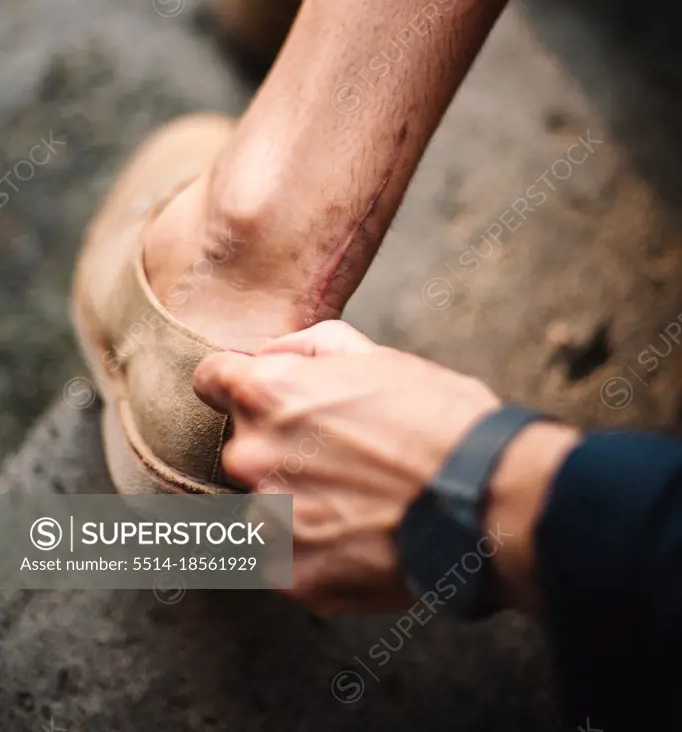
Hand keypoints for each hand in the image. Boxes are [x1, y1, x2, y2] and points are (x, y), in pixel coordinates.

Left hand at [194, 320, 500, 613]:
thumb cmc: (438, 417)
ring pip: (263, 508)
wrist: (488, 496)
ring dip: (295, 505)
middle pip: (242, 448)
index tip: (257, 398)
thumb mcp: (377, 355)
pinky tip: (361, 538)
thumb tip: (266, 354)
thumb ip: (306, 347)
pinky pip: (285, 561)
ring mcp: (270, 523)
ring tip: (357, 503)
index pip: (210, 380)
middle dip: (280, 449)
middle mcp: (253, 457)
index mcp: (268, 394)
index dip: (234, 385)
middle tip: (340, 457)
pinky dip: (315, 553)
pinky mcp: (292, 578)